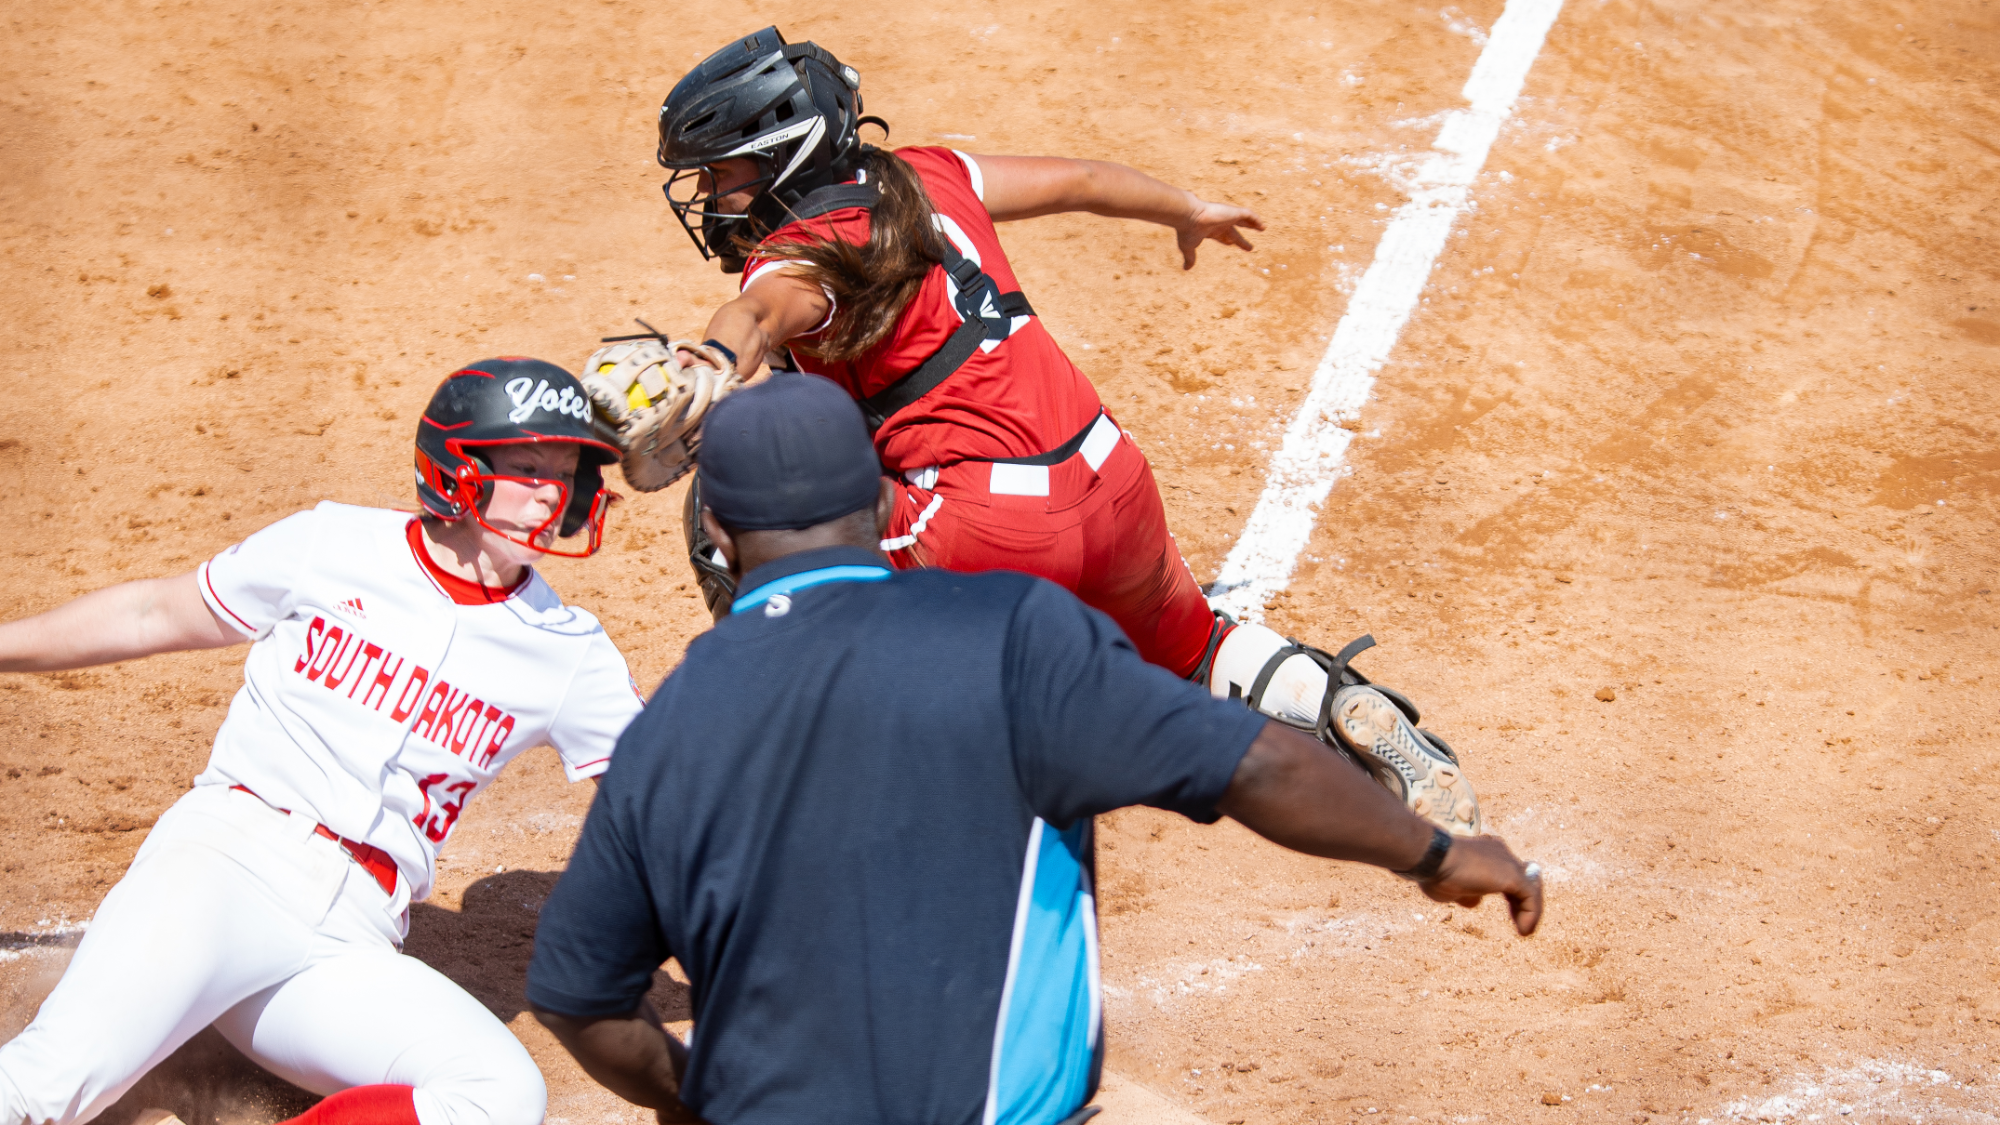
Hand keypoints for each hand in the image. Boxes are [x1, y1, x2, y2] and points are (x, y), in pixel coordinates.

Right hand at [1176, 198, 1264, 268]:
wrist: (1190, 217)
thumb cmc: (1188, 231)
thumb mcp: (1188, 247)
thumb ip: (1190, 258)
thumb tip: (1186, 269)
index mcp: (1210, 230)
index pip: (1222, 237)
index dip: (1228, 242)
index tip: (1232, 245)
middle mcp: (1220, 223)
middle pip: (1234, 232)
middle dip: (1241, 240)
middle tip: (1250, 248)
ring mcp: (1227, 217)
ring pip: (1244, 220)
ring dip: (1253, 224)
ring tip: (1263, 228)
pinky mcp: (1233, 212)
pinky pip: (1249, 214)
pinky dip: (1256, 219)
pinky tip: (1262, 225)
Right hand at [1418, 835, 1542, 935]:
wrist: (1431, 857)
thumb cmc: (1434, 871)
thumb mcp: (1451, 887)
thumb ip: (1466, 893)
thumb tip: (1476, 900)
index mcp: (1485, 851)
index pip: (1505, 872)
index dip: (1510, 893)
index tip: (1509, 912)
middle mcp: (1500, 852)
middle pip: (1523, 878)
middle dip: (1522, 902)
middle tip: (1521, 922)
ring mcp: (1508, 862)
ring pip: (1530, 888)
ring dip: (1529, 911)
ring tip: (1524, 931)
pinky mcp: (1514, 875)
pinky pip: (1531, 898)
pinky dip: (1531, 915)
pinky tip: (1524, 931)